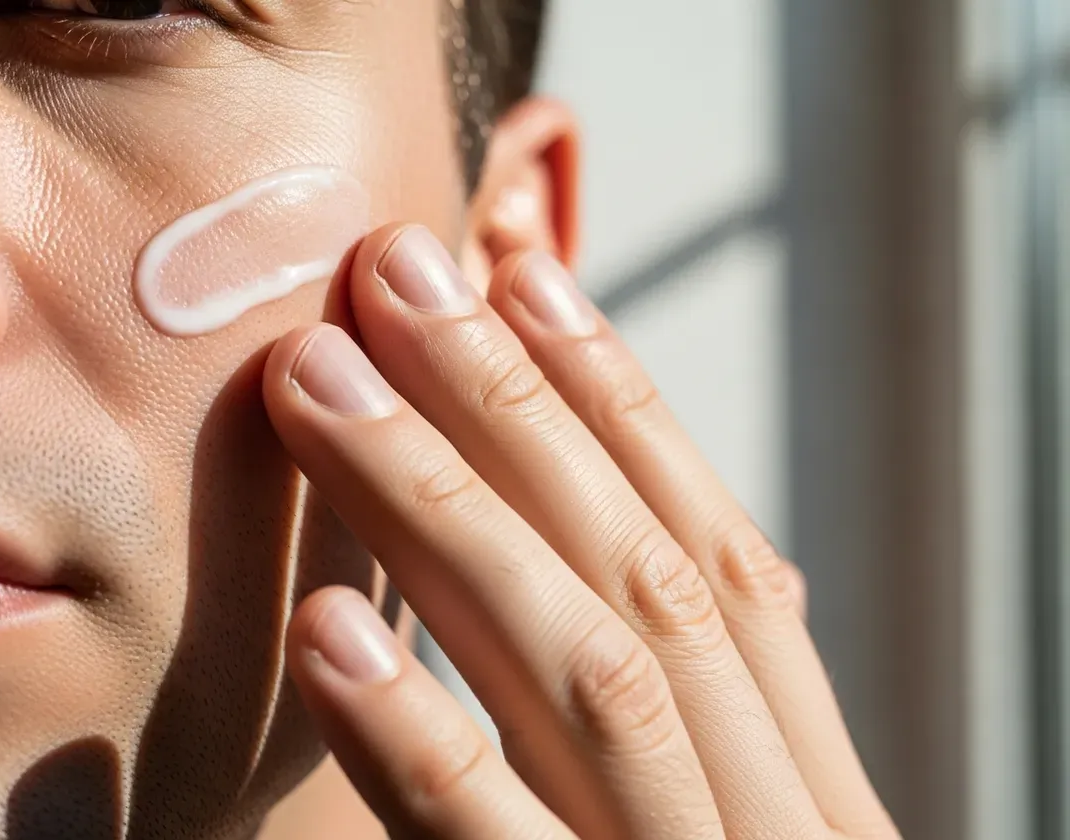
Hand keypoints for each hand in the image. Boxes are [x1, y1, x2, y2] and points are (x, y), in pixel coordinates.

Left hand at [262, 224, 897, 839]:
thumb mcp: (713, 828)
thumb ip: (662, 722)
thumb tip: (560, 542)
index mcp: (804, 791)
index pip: (721, 566)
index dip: (629, 410)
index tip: (530, 281)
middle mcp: (769, 821)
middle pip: (645, 580)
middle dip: (515, 409)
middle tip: (396, 277)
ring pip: (587, 673)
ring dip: (443, 509)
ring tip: (322, 387)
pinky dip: (415, 728)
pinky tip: (328, 624)